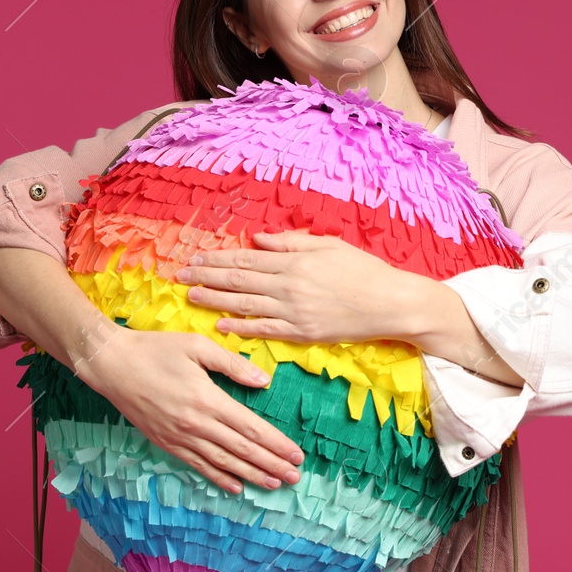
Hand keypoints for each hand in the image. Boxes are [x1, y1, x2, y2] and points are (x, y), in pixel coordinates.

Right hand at [72, 325, 304, 494]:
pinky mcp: (166, 443)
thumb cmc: (156, 349)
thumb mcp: (198, 347)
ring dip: (251, 475)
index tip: (296, 455)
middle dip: (271, 465)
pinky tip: (236, 486)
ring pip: (223, 463)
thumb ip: (233, 365)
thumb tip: (264, 381)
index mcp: (208, 399)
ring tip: (273, 485)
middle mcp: (196, 424)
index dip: (276, 443)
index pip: (251, 428)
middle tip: (294, 478)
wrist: (111, 365)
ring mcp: (179, 437)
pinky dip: (219, 478)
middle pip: (242, 450)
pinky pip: (198, 465)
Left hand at [175, 230, 424, 343]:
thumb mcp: (328, 246)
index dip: (217, 258)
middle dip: (206, 276)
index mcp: (294, 261)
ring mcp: (294, 312)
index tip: (195, 257)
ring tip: (191, 295)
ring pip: (244, 304)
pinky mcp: (302, 333)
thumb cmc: (364, 271)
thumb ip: (290, 242)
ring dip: (214, 300)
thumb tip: (256, 239)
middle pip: (238, 280)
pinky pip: (263, 331)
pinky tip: (220, 325)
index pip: (246, 258)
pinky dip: (239, 328)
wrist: (391, 303)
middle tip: (180, 275)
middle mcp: (289, 285)